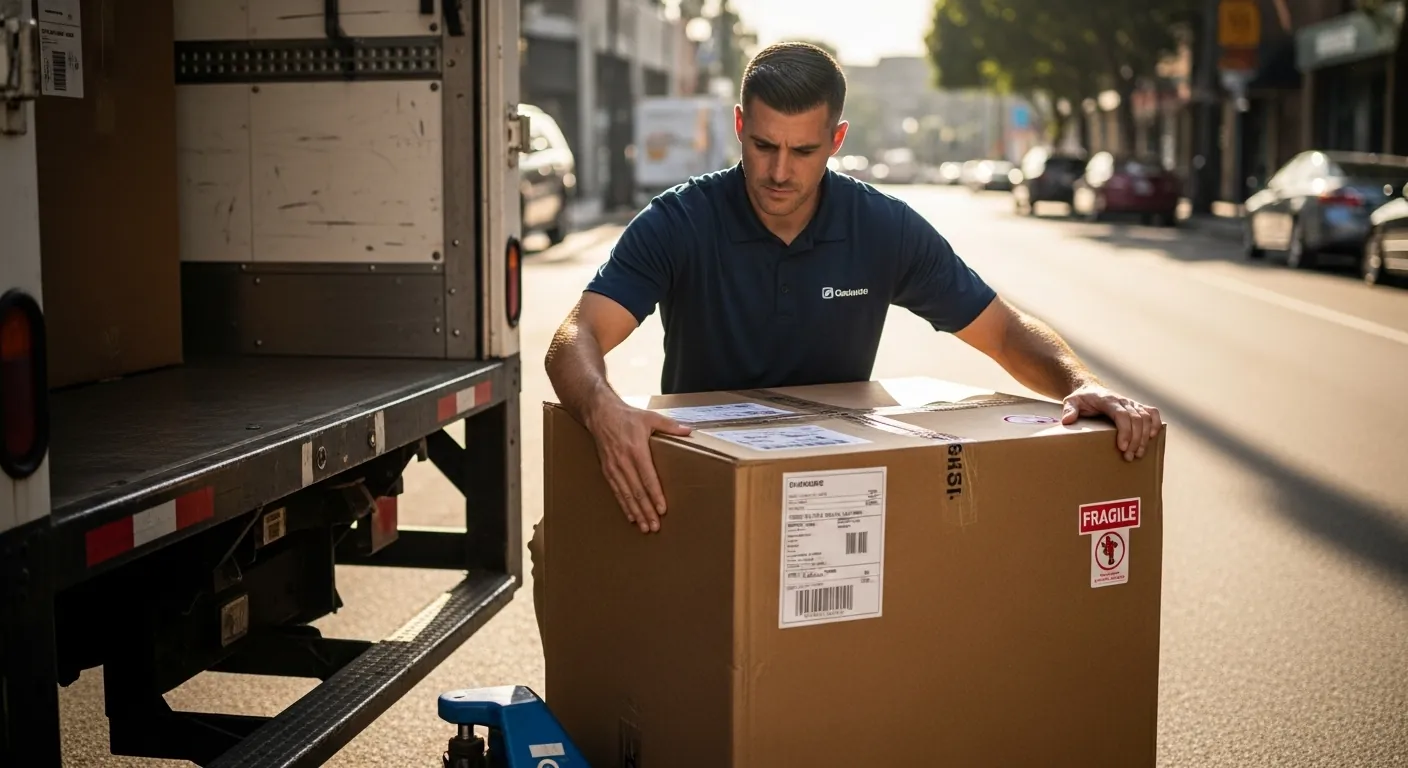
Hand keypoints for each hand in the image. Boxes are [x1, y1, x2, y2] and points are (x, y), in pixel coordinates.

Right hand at [584, 400, 691, 532]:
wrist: (600, 414)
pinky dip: (624, 505)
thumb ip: (669, 426)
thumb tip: (688, 430)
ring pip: (626, 494)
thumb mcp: (649, 417)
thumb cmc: (627, 416)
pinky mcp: (607, 470)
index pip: (648, 477)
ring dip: (636, 512)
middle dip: (646, 511)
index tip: (662, 509)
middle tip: (655, 527)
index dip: (655, 495)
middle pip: (637, 491)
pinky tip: (631, 517)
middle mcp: (624, 461)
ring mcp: (614, 467)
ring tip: (645, 527)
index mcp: (636, 450)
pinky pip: (616, 491)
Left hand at [1061, 384, 1162, 461]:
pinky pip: (1152, 413)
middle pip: (1137, 420)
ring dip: (1145, 438)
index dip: (1125, 432)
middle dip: (1135, 440)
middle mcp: (1123, 400)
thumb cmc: (1081, 399)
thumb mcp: (1071, 401)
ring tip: (1139, 454)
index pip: (1122, 415)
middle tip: (1129, 457)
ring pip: (1146, 418)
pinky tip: (1152, 437)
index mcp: (1108, 400)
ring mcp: (1132, 403)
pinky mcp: (1137, 407)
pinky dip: (1155, 424)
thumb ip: (1069, 409)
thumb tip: (1067, 421)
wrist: (1091, 390)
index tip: (1122, 448)